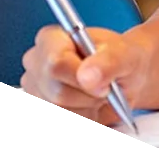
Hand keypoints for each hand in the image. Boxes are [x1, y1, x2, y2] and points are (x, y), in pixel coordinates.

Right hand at [20, 26, 152, 126]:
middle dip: (88, 97)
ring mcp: (34, 90)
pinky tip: (88, 108)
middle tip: (105, 89)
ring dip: (86, 110)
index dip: (81, 78)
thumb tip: (87, 76)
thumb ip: (108, 62)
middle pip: (57, 93)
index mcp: (51, 39)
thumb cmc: (120, 59)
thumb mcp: (124, 55)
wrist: (123, 78)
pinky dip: (81, 118)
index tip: (103, 83)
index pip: (55, 63)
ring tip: (96, 96)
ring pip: (59, 111)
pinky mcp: (41, 107)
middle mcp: (35, 63)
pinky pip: (63, 119)